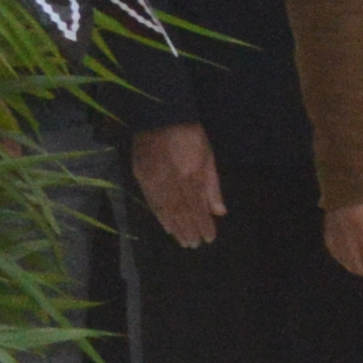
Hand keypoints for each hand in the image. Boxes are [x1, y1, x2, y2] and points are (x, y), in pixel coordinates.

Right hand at [127, 123, 224, 250]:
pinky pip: (152, 202)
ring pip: (167, 211)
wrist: (160, 116)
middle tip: (194, 245)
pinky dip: (160, 217)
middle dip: (189, 230)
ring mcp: (156, 182)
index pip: (198, 208)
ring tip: (183, 241)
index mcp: (191, 177)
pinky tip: (166, 227)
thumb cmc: (190, 135)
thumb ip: (213, 186)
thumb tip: (220, 211)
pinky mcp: (142, 178)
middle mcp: (173, 183)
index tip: (209, 238)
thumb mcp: (208, 157)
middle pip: (182, 213)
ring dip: (175, 228)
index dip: (203, 225)